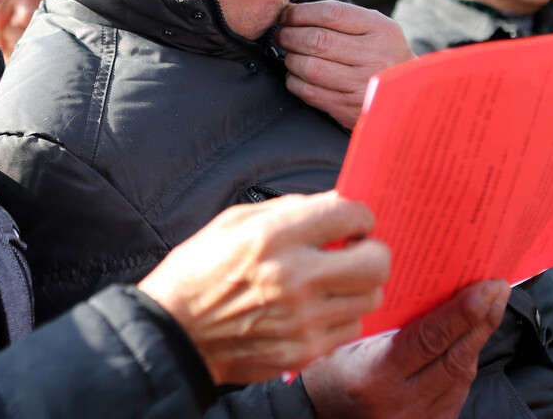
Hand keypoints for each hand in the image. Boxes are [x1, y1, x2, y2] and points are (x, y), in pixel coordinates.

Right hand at [138, 191, 389, 384]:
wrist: (175, 331)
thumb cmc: (201, 270)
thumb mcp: (235, 221)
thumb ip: (290, 209)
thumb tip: (336, 202)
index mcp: (273, 237)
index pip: (350, 214)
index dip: (358, 215)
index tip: (351, 221)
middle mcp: (293, 278)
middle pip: (376, 261)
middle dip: (372, 250)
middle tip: (355, 249)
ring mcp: (301, 320)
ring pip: (370, 296)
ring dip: (358, 284)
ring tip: (333, 280)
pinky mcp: (303, 351)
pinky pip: (351, 328)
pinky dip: (342, 314)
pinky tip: (318, 307)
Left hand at [276, 1, 414, 128]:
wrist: (407, 97)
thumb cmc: (383, 56)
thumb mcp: (377, 29)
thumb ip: (345, 18)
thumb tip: (294, 12)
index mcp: (381, 29)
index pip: (332, 13)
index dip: (301, 13)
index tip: (287, 15)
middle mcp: (374, 56)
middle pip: (317, 40)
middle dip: (290, 36)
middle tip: (281, 35)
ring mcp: (362, 84)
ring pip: (310, 67)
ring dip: (291, 59)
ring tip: (290, 55)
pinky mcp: (349, 108)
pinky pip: (310, 92)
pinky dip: (295, 81)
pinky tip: (297, 76)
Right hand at [302, 280, 509, 418]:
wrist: (319, 415)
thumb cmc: (328, 370)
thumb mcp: (347, 341)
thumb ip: (388, 323)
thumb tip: (432, 286)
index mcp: (375, 377)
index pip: (430, 339)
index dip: (462, 312)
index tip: (485, 287)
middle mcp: (401, 404)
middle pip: (455, 357)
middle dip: (482, 319)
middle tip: (498, 288)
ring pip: (462, 374)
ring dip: (479, 338)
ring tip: (491, 307)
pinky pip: (457, 390)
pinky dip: (467, 360)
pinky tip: (472, 338)